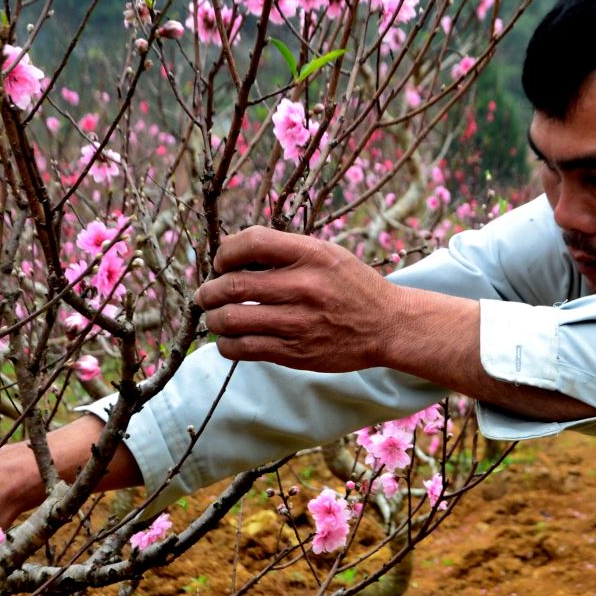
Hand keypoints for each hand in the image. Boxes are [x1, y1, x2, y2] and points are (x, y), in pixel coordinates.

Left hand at [196, 227, 401, 372]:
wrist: (388, 326)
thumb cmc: (352, 286)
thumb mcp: (326, 253)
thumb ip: (284, 250)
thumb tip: (229, 252)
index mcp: (311, 254)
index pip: (250, 242)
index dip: (225, 252)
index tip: (223, 263)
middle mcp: (304, 287)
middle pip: (233, 285)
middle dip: (209, 290)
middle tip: (207, 294)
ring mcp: (299, 322)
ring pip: (231, 320)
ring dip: (213, 318)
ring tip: (216, 316)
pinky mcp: (295, 353)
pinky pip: (244, 349)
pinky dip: (226, 344)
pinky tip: (231, 339)